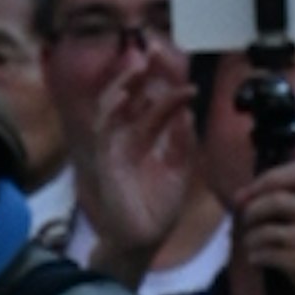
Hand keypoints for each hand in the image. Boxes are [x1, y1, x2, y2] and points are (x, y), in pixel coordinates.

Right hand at [79, 49, 202, 283]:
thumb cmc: (158, 209)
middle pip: (130, 96)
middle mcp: (126, 137)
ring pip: (113, 105)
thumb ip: (182, 143)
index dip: (168, 91)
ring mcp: (113, 146)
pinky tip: (126, 96)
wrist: (144, 240)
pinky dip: (114, 110)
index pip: (153, 106)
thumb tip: (187, 113)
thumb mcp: (179, 171)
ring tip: (140, 68)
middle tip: (155, 53)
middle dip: (141, 74)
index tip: (189, 85)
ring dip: (125, 85)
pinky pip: (104, 128)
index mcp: (144, 139)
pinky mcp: (104, 158)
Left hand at [232, 147, 294, 294]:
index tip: (242, 197)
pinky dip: (258, 256)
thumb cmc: (289, 247)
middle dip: (252, 212)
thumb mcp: (279, 217)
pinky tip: (255, 259)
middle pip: (279, 200)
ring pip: (273, 230)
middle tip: (244, 224)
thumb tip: (239, 198)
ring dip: (252, 238)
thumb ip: (260, 199)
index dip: (266, 181)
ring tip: (249, 244)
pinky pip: (274, 254)